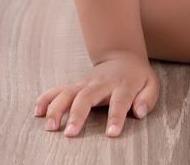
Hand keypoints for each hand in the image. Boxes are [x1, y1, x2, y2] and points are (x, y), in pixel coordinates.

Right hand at [34, 51, 158, 137]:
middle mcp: (101, 83)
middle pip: (87, 96)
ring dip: (57, 108)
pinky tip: (38, 111)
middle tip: (70, 134)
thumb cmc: (137, 76)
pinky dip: (47, 98)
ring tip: (50, 126)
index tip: (111, 133)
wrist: (122, 57)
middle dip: (78, 115)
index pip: (120, 101)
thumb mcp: (151, 84)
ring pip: (68, 92)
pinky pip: (58, 89)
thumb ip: (147, 99)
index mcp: (123, 85)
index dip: (116, 116)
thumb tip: (138, 113)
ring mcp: (86, 83)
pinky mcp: (76, 84)